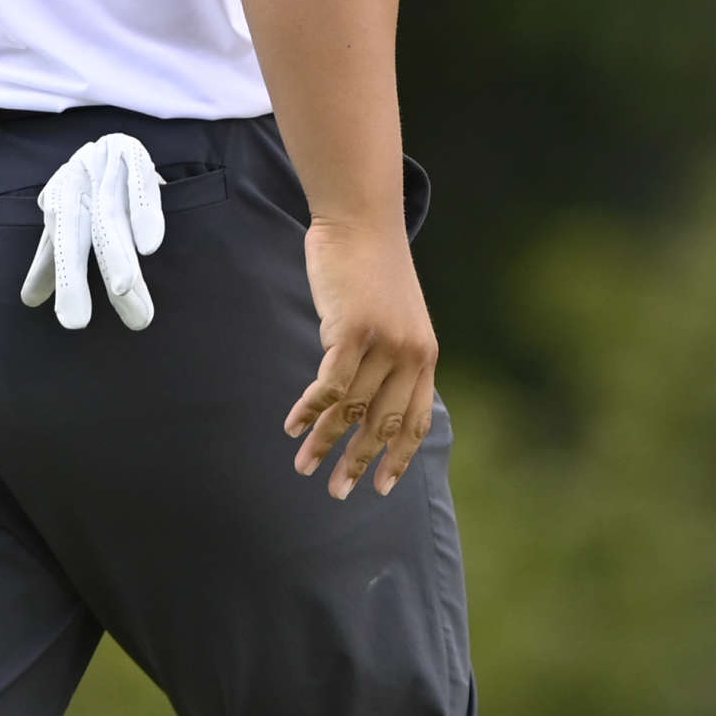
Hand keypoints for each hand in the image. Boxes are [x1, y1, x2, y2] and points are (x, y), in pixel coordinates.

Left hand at [20, 133, 165, 330]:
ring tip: (123, 290)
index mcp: (60, 204)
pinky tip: (150, 244)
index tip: (73, 323)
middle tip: (80, 321)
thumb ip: (53, 260)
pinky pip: (138, 179)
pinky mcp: (132, 151)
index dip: (66, 281)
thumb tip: (29, 301)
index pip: (61, 247)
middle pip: (77, 234)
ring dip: (115, 252)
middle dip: (75, 275)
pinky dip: (144, 209)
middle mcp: (76, 185)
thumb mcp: (68, 222)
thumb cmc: (88, 190)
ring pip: (108, 214)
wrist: (111, 139)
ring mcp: (104, 168)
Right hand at [285, 218, 437, 497]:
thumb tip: (361, 399)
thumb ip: (386, 357)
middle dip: (359, 464)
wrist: (361, 221)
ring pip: (351, 410)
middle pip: (383, 424)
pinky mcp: (354, 332)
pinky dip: (309, 410)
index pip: (414, 421)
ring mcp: (384, 344)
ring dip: (324, 442)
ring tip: (304, 467)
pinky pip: (329, 386)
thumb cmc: (369, 267)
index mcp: (424, 356)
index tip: (382, 489)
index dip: (398, 458)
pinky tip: (292, 426)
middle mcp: (410, 355)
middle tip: (338, 493)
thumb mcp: (391, 317)